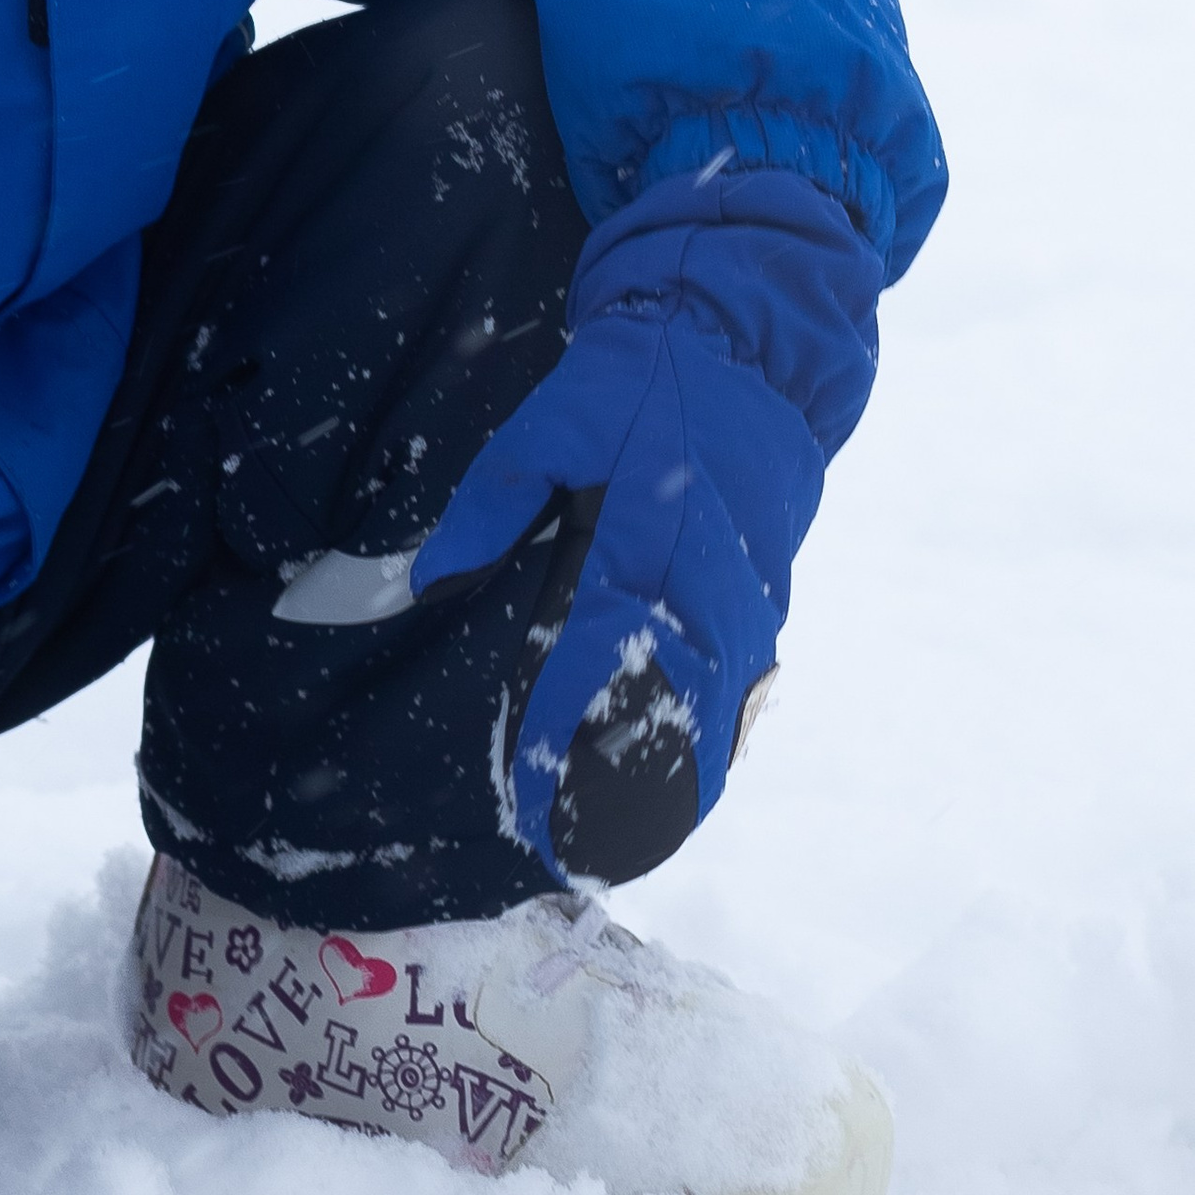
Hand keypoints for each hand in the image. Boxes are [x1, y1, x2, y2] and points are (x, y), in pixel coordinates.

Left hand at [410, 168, 882, 883]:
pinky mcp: (766, 596)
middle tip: (579, 848)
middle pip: (672, 703)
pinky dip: (711, 736)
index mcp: (645, 535)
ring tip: (625, 840)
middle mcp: (705, 579)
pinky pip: (740, 684)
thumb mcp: (549, 423)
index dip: (571, 726)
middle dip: (629, 782)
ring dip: (675, 774)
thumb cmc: (638, 383)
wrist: (748, 346)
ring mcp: (747, 594)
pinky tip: (681, 780)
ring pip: (715, 706)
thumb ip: (491, 506)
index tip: (537, 788)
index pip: (604, 652)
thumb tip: (429, 579)